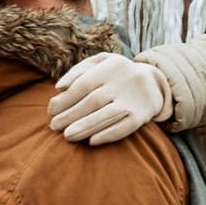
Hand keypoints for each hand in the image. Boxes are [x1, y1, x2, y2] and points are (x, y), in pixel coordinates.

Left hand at [48, 53, 173, 144]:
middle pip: (93, 101)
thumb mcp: (102, 63)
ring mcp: (134, 99)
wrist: (154, 83)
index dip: (66, 98)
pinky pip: (124, 127)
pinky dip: (108, 135)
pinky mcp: (142, 116)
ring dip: (85, 127)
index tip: (50, 110)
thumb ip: (79, 70)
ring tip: (67, 136)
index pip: (84, 84)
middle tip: (54, 126)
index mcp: (111, 65)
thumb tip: (59, 87)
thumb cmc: (117, 75)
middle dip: (71, 115)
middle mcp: (124, 81)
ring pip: (107, 115)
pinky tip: (92, 141)